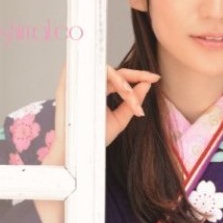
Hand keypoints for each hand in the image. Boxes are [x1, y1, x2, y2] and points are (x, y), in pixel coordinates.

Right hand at [44, 63, 160, 163]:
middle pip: (114, 71)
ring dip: (120, 79)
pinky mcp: (67, 84)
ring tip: (129, 93)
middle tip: (150, 80)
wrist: (77, 151)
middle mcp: (88, 84)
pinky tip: (118, 85)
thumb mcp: (119, 120)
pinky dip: (103, 76)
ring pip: (102, 71)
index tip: (156, 79)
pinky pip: (87, 71)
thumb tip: (147, 84)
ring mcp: (77, 83)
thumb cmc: (94, 137)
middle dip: (134, 75)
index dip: (138, 76)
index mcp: (99, 90)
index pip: (120, 78)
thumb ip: (132, 103)